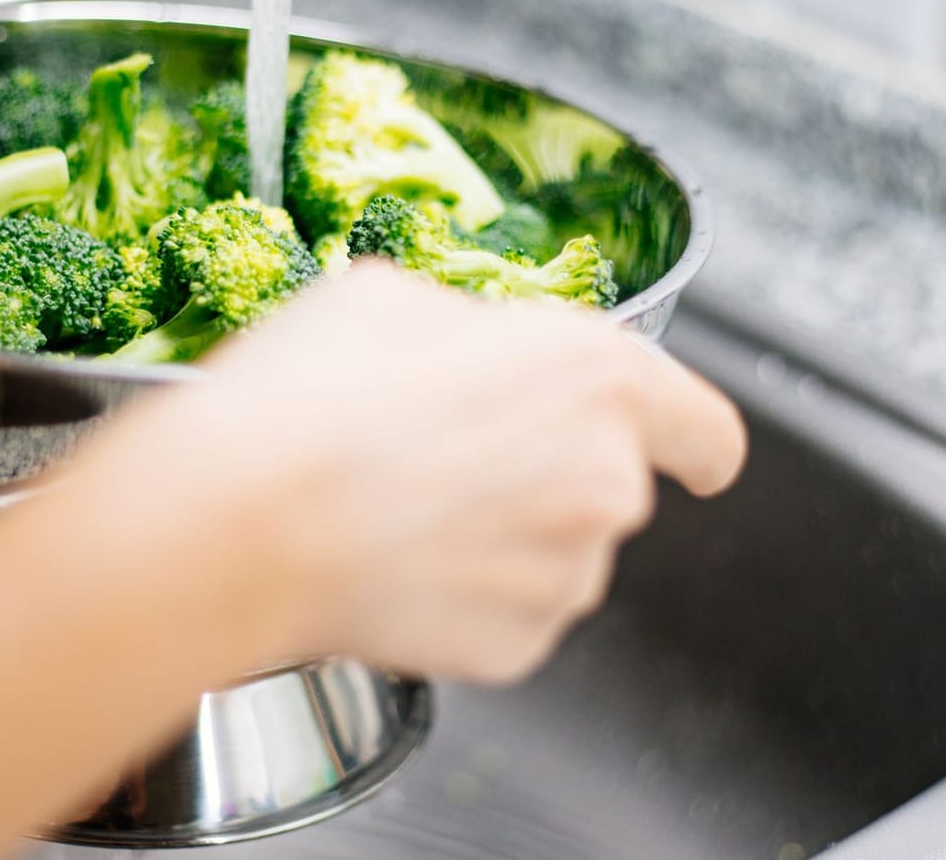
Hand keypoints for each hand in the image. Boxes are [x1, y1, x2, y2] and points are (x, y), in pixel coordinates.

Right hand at [67, 263, 747, 683]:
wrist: (242, 520)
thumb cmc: (309, 396)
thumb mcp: (389, 298)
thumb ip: (471, 329)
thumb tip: (468, 352)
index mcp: (597, 375)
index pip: (703, 426)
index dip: (698, 443)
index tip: (700, 460)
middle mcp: (607, 479)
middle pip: (607, 487)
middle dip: (543, 477)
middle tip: (442, 458)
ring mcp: (566, 575)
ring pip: (555, 557)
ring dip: (501, 540)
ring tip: (400, 512)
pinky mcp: (517, 647)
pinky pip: (506, 618)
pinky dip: (463, 600)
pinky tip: (395, 566)